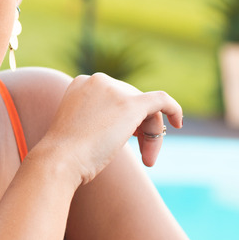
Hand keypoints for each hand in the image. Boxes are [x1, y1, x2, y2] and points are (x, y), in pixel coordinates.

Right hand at [38, 73, 182, 185]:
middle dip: (141, 128)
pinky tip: (178, 122)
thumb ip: (97, 118)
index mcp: (82, 83)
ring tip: (147, 159)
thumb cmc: (65, 154)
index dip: (126, 119)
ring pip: (146, 107)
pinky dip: (173, 109)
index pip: (115, 97)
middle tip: (144, 157)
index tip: (128, 139)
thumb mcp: (78, 127)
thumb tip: (121, 126)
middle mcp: (98, 80)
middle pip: (132, 100)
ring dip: (151, 134)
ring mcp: (114, 90)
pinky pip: (161, 100)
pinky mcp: (131, 104)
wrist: (60, 159)